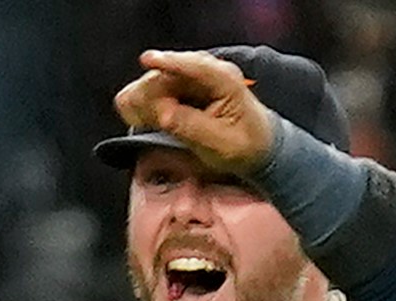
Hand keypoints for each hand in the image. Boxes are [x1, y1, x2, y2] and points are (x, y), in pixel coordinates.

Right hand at [113, 49, 276, 174]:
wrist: (256, 146)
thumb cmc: (245, 145)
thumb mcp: (222, 144)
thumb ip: (191, 128)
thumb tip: (163, 115)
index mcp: (226, 80)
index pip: (196, 66)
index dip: (170, 62)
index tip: (147, 60)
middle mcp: (207, 72)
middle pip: (166, 71)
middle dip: (148, 93)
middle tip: (140, 119)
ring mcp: (192, 77)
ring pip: (155, 80)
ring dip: (144, 100)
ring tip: (142, 123)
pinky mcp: (180, 87)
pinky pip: (153, 89)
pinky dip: (144, 104)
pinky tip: (144, 120)